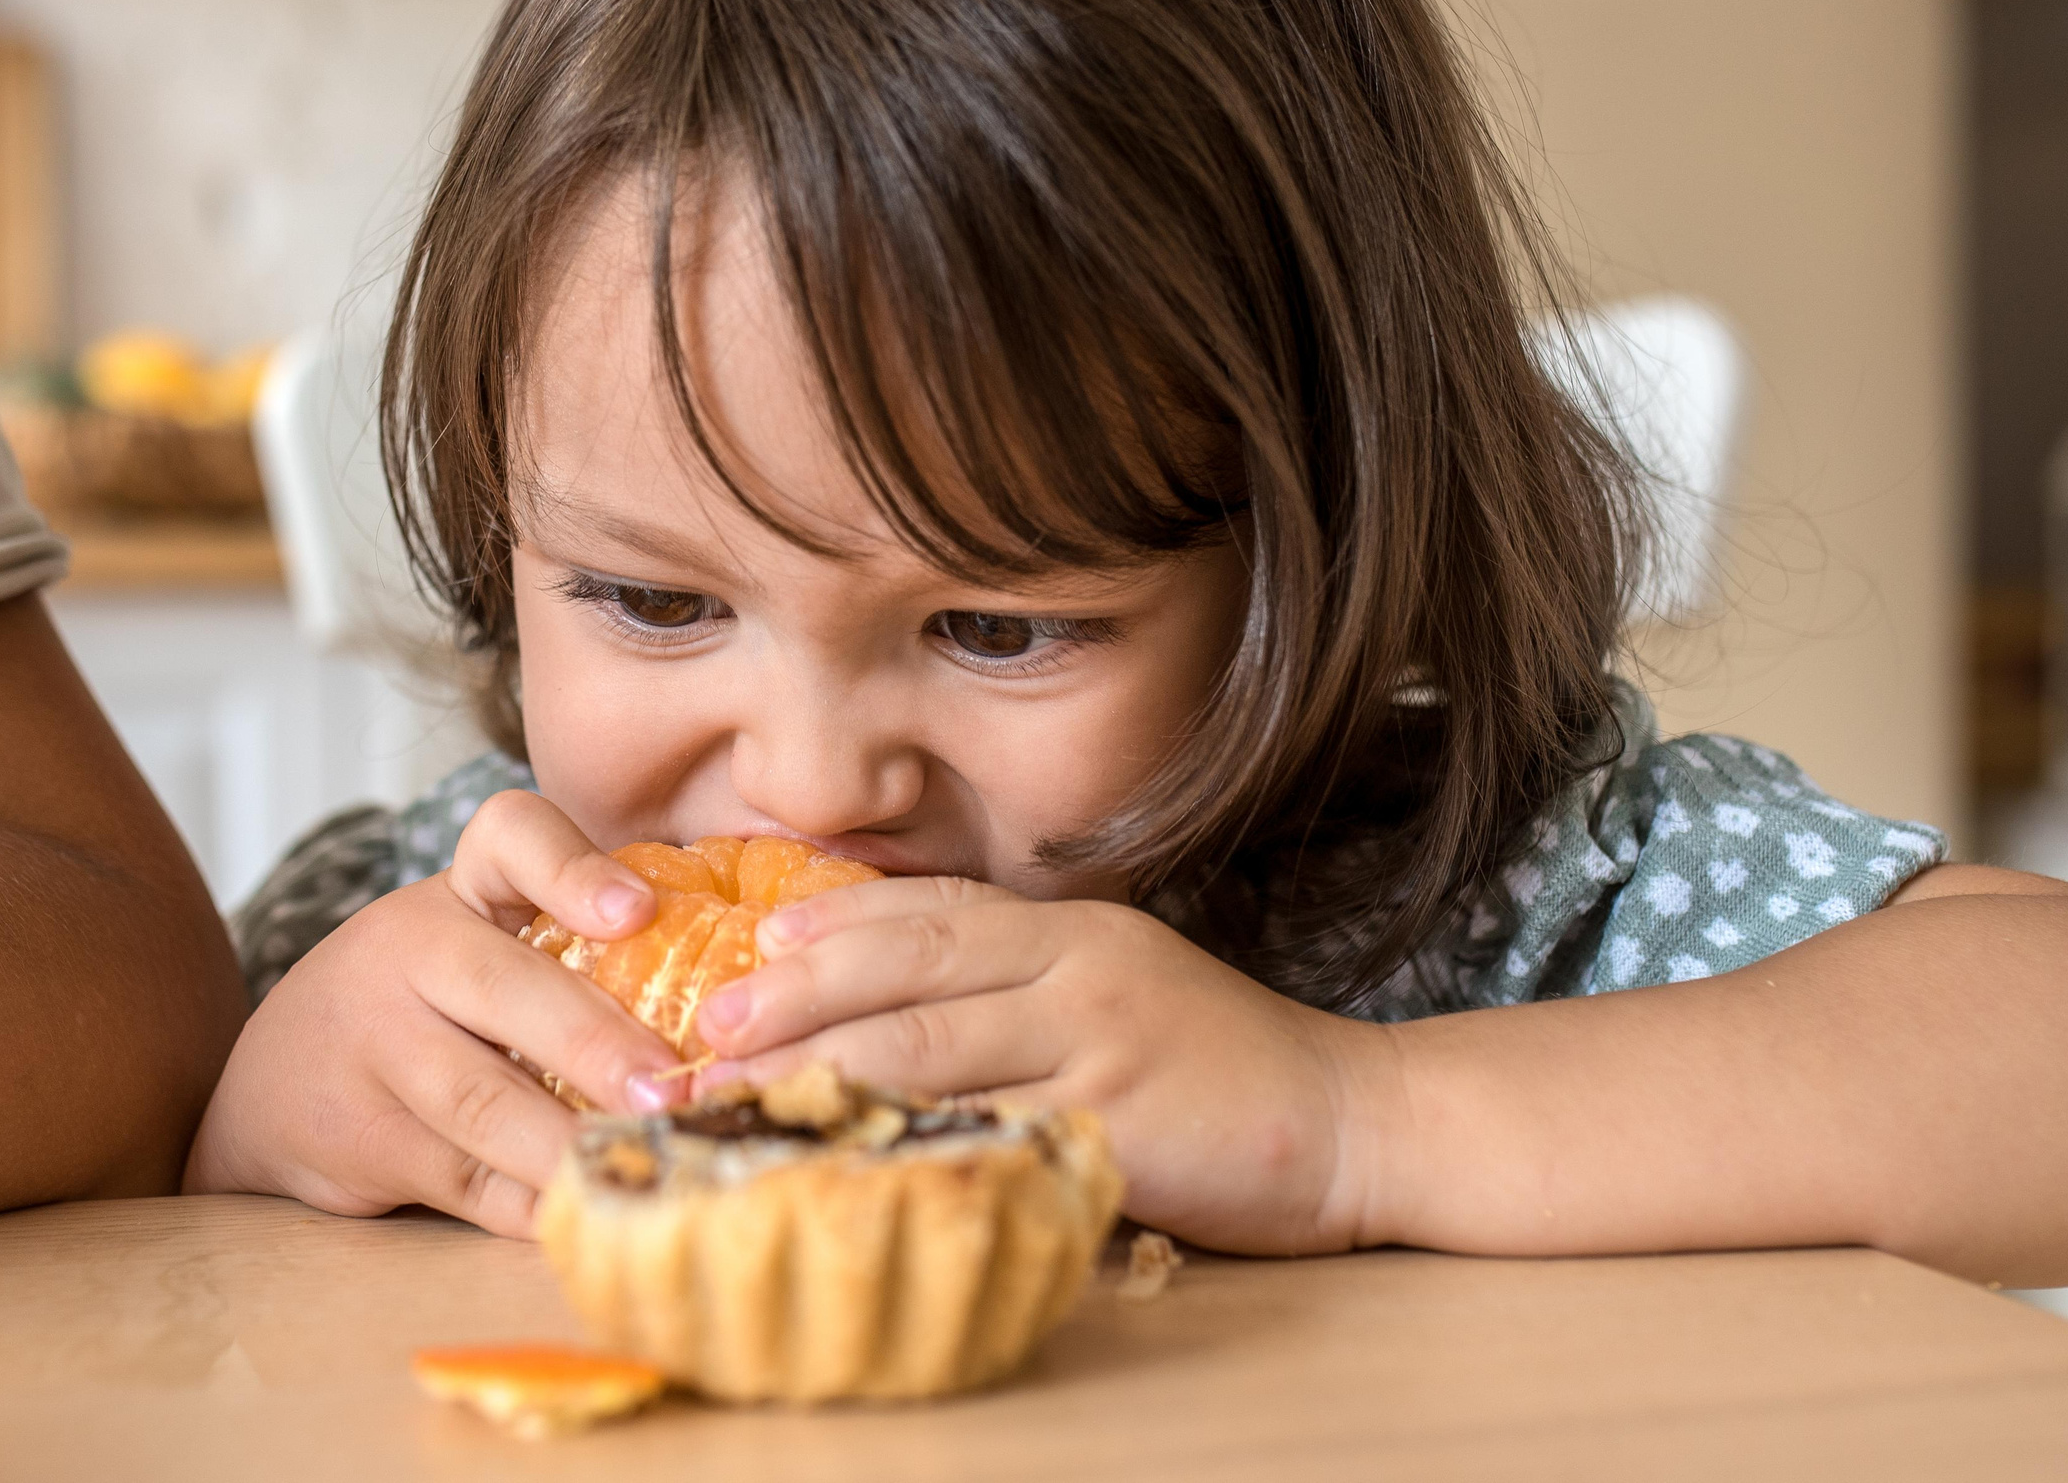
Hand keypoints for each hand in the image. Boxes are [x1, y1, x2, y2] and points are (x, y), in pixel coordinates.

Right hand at [183, 791, 687, 1235]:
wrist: (274, 1080)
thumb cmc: (430, 1003)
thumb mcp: (482, 942)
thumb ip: (577, 947)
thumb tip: (743, 993)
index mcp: (464, 892)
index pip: (511, 836)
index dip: (572, 867)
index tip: (636, 911)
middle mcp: (412, 953)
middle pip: (501, 986)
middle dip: (595, 1043)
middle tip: (672, 1089)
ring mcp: (377, 1047)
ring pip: (481, 1101)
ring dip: (570, 1141)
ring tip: (645, 1161)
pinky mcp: (364, 1137)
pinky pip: (464, 1180)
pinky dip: (534, 1205)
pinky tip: (595, 1213)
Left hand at [691, 876, 1387, 1253]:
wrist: (1352, 1121)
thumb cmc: (1223, 1068)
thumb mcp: (1121, 990)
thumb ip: (1028, 988)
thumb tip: (902, 1006)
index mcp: (1076, 928)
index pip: (935, 910)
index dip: (836, 924)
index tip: (753, 943)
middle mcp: (1082, 966)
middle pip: (914, 964)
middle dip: (801, 990)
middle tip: (714, 1021)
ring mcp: (1102, 1039)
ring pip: (933, 1042)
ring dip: (821, 1065)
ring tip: (740, 1087)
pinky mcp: (1120, 1120)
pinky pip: (989, 1129)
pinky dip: (905, 1141)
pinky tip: (843, 1157)